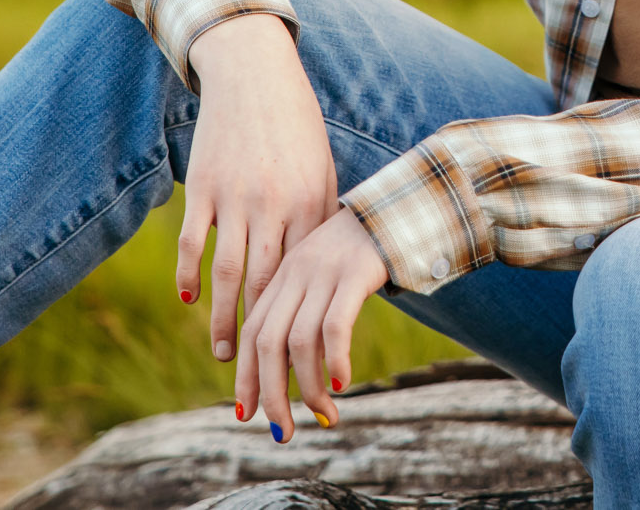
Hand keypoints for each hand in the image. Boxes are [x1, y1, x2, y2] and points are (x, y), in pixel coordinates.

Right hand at [179, 15, 340, 362]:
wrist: (256, 74)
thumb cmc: (296, 125)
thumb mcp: (322, 168)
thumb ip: (322, 216)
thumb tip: (328, 267)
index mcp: (312, 203)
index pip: (306, 276)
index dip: (300, 316)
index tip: (299, 350)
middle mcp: (276, 205)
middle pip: (266, 284)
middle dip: (260, 332)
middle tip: (253, 369)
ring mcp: (237, 196)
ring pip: (228, 273)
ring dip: (223, 319)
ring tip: (222, 351)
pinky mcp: (205, 186)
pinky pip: (196, 242)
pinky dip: (191, 275)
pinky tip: (191, 300)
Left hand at [237, 208, 390, 432]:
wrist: (394, 208)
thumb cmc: (357, 255)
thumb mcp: (320, 279)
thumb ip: (300, 315)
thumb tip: (289, 372)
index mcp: (282, 277)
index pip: (252, 333)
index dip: (245, 375)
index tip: (246, 414)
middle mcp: (296, 274)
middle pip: (268, 343)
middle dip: (270, 394)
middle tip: (281, 431)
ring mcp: (324, 273)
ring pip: (300, 341)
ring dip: (308, 387)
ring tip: (325, 415)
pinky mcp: (355, 274)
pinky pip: (335, 324)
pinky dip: (334, 358)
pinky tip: (342, 382)